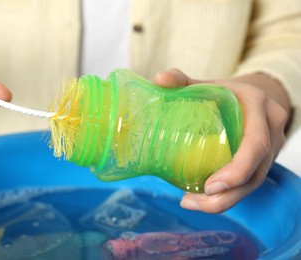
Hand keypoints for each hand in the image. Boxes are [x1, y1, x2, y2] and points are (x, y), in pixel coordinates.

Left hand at [154, 68, 290, 212]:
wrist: (254, 96)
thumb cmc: (226, 91)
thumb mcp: (207, 83)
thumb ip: (182, 81)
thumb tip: (158, 80)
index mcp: (259, 108)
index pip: (255, 144)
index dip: (237, 169)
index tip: (210, 186)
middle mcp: (271, 130)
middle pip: (256, 173)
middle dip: (227, 196)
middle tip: (193, 202)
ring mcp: (272, 149)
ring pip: (253, 184)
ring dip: (224, 201)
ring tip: (192, 203)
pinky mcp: (264, 161)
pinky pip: (249, 183)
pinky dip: (227, 195)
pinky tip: (201, 198)